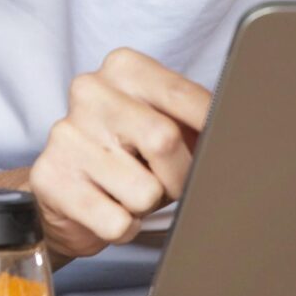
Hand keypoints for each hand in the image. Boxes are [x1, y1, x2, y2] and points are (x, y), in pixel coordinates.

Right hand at [26, 47, 212, 262]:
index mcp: (123, 67)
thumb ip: (196, 122)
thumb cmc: (126, 156)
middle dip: (178, 176)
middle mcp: (90, 91)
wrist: (59, 192)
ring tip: (127, 193)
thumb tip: (244, 133)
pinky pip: (117, 221)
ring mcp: (66, 133)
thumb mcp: (161, 125)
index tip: (225, 147)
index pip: (184, 96)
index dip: (212, 130)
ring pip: (144, 191)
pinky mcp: (50, 177)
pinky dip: (123, 228)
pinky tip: (106, 209)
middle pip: (165, 140)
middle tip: (167, 182)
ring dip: (146, 206)